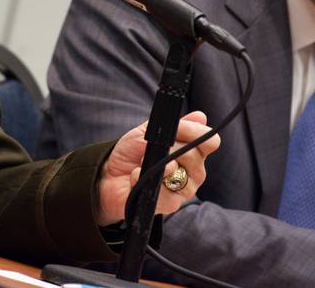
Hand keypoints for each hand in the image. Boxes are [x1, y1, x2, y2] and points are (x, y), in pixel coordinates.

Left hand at [95, 111, 220, 225]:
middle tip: (153, 148)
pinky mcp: (171, 203)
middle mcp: (193, 171)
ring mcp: (184, 188)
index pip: (209, 142)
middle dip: (170, 148)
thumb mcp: (147, 133)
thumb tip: (201, 116)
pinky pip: (166, 192)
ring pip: (180, 172)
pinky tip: (136, 176)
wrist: (110, 175)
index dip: (197, 133)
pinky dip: (145, 179)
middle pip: (195, 155)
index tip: (180, 128)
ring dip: (157, 164)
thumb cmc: (132, 154)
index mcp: (191, 151)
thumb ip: (173, 126)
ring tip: (142, 163)